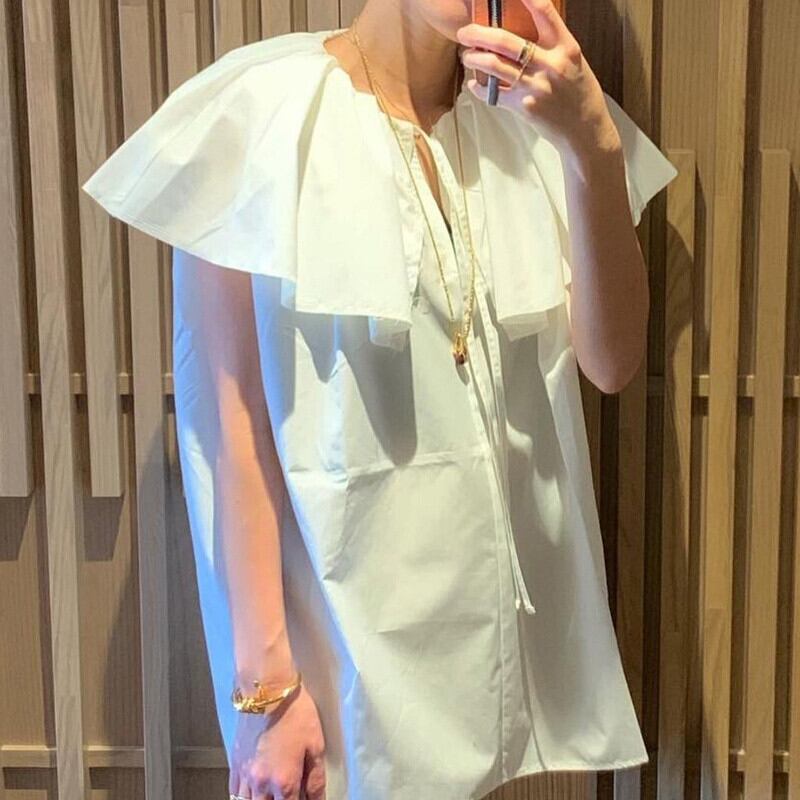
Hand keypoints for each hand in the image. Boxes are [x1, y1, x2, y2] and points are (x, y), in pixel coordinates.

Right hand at [229, 684, 326, 799]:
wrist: (266, 688)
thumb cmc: (293, 711)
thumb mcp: (315, 744)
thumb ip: (316, 777)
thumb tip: (318, 797)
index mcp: (284, 781)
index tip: (305, 798)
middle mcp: (262, 783)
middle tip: (289, 794)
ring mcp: (245, 774)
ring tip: (271, 794)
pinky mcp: (235, 762)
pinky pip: (234, 791)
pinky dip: (242, 795)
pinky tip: (252, 792)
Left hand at [456, 0, 620, 164]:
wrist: (584, 130)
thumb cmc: (579, 94)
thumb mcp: (573, 62)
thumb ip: (551, 46)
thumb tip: (524, 30)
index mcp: (566, 48)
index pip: (545, 13)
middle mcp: (550, 64)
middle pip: (506, 41)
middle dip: (479, 34)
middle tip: (465, 32)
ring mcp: (536, 87)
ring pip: (495, 66)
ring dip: (474, 58)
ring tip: (467, 56)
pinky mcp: (524, 107)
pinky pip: (494, 94)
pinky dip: (480, 89)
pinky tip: (475, 84)